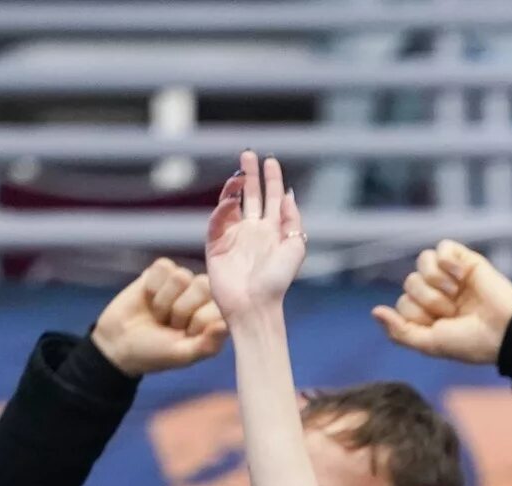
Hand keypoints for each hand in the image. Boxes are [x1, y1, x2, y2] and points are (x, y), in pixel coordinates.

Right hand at [91, 258, 227, 375]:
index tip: (185, 335)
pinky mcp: (161, 271)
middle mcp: (204, 296)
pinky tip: (149, 298)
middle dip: (179, 310)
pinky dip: (152, 286)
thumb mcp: (183, 355)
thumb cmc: (156, 352)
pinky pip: (163, 267)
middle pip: (202, 285)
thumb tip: (224, 326)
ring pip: (181, 276)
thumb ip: (207, 344)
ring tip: (159, 314)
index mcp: (216, 317)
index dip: (197, 321)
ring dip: (164, 301)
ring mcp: (183, 282)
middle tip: (170, 324)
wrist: (119, 342)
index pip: (218, 305)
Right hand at [205, 150, 305, 325]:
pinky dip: (222, 209)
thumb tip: (288, 193)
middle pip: (250, 195)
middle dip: (249, 174)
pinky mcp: (216, 245)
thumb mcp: (295, 247)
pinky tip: (230, 201)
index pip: (271, 198)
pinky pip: (217, 221)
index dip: (271, 179)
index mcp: (273, 232)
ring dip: (234, 187)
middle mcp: (253, 231)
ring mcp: (234, 236)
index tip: (270, 160)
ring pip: (231, 204)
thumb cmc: (278, 281)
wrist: (255, 305)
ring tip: (240, 173)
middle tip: (248, 154)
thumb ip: (292, 219)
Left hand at [373, 239, 511, 364]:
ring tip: (457, 293)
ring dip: (436, 281)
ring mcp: (451, 275)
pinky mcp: (466, 260)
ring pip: (422, 262)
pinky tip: (461, 275)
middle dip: (430, 300)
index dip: (419, 314)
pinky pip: (441, 247)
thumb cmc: (471, 343)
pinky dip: (447, 261)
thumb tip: (374, 311)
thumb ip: (400, 331)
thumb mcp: (430, 343)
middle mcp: (438, 292)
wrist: (506, 332)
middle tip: (454, 312)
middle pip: (410, 282)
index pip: (403, 303)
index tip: (442, 325)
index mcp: (429, 313)